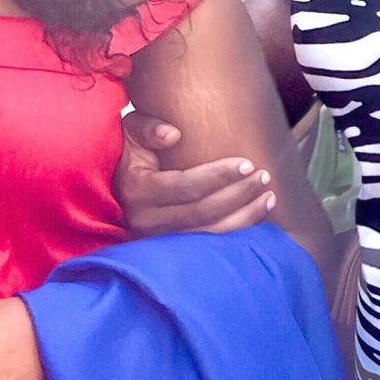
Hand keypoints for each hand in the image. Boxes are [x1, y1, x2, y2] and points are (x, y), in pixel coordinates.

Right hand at [115, 111, 276, 234]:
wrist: (110, 185)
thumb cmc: (125, 152)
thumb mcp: (128, 131)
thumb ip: (147, 128)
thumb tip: (173, 134)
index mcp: (137, 190)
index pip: (186, 187)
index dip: (219, 177)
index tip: (247, 163)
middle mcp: (145, 220)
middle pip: (203, 212)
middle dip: (238, 195)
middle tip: (264, 177)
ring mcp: (156, 240)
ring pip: (208, 235)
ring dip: (244, 217)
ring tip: (269, 197)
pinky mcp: (167, 250)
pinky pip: (207, 245)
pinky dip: (235, 232)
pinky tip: (256, 216)